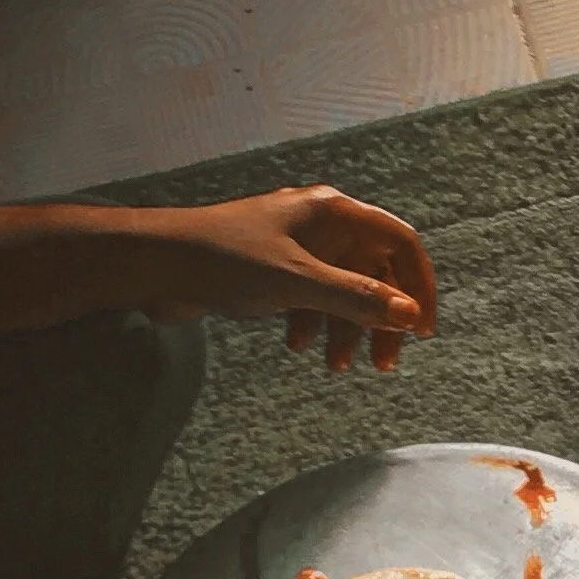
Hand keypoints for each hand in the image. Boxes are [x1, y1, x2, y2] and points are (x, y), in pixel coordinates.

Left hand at [139, 190, 439, 371]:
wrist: (155, 264)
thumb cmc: (224, 260)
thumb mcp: (297, 283)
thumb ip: (355, 298)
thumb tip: (410, 316)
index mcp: (332, 212)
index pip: (398, 243)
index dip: (417, 286)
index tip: (423, 330)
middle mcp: (319, 224)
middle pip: (373, 271)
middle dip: (380, 318)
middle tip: (383, 363)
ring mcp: (295, 246)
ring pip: (341, 289)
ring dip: (345, 328)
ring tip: (336, 366)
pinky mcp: (272, 269)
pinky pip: (310, 297)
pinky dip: (313, 323)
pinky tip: (298, 347)